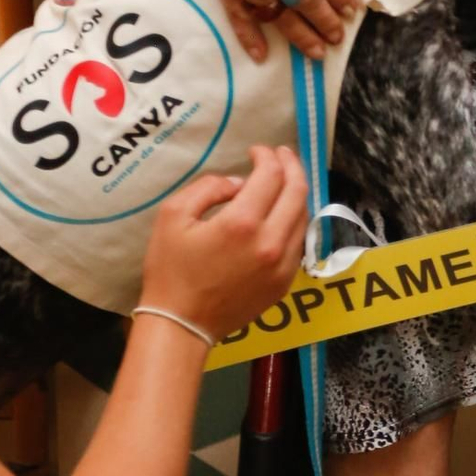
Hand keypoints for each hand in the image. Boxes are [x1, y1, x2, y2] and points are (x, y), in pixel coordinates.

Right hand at [138, 146, 307, 340]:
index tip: (256, 150)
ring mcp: (283, 265)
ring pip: (304, 217)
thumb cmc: (171, 269)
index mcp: (242, 223)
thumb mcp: (173, 216)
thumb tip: (239, 183)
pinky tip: (283, 214)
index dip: (267, 156)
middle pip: (298, 192)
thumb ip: (208, 188)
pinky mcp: (285, 282)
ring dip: (296, 193)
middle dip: (291, 166)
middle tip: (281, 155)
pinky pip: (300, 242)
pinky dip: (295, 220)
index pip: (271, 176)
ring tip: (283, 181)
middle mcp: (271, 242)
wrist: (182, 324)